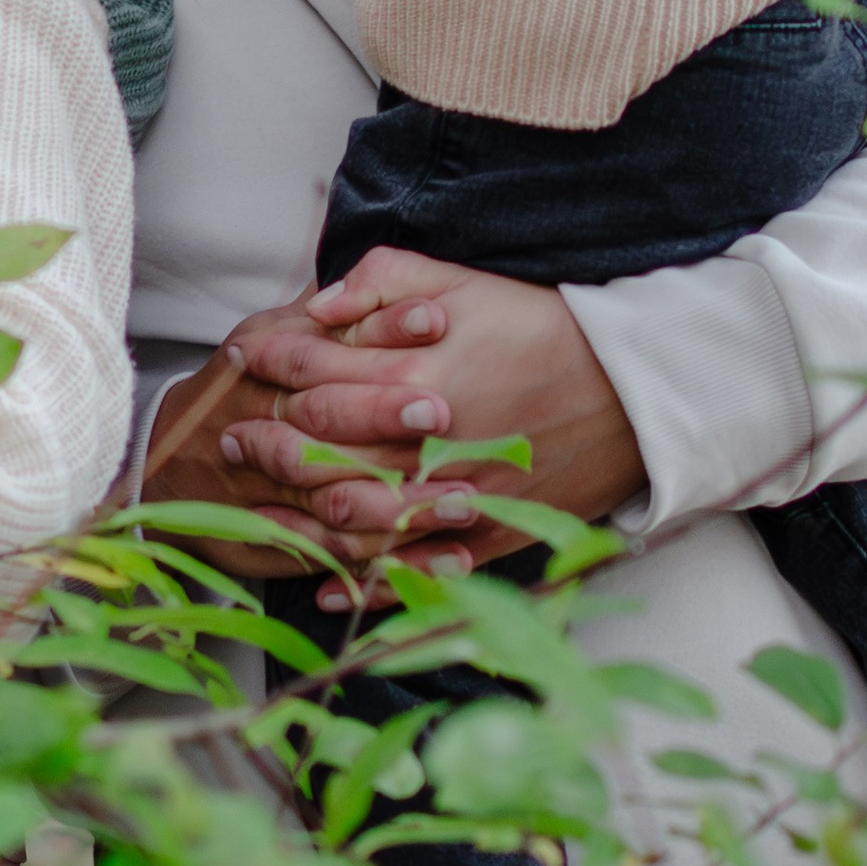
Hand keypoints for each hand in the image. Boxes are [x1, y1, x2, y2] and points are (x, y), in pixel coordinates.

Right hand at [134, 316, 482, 578]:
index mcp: (264, 369)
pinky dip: (398, 562)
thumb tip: (361, 282)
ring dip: (406, 504)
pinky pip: (342, 556)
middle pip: (324, 421)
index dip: (380, 330)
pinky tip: (455, 558)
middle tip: (448, 412)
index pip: (322, 345)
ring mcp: (272, 490)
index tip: (436, 321)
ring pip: (338, 499)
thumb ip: (315, 315)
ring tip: (470, 500)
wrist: (167, 467)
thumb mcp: (262, 338)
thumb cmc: (238, 392)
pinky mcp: (284, 540)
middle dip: (384, 415)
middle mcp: (263, 427)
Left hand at [216, 248, 644, 610]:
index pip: (311, 379)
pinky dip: (363, 585)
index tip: (238, 359)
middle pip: (318, 456)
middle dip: (264, 445)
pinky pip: (413, 573)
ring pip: (353, 523)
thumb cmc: (544, 325)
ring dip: (296, 517)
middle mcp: (426, 446)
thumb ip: (382, 283)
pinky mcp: (486, 536)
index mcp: (415, 380)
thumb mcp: (462, 280)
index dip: (265, 367)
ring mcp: (455, 499)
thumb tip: (317, 306)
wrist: (635, 387)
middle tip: (232, 438)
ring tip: (261, 504)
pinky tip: (326, 583)